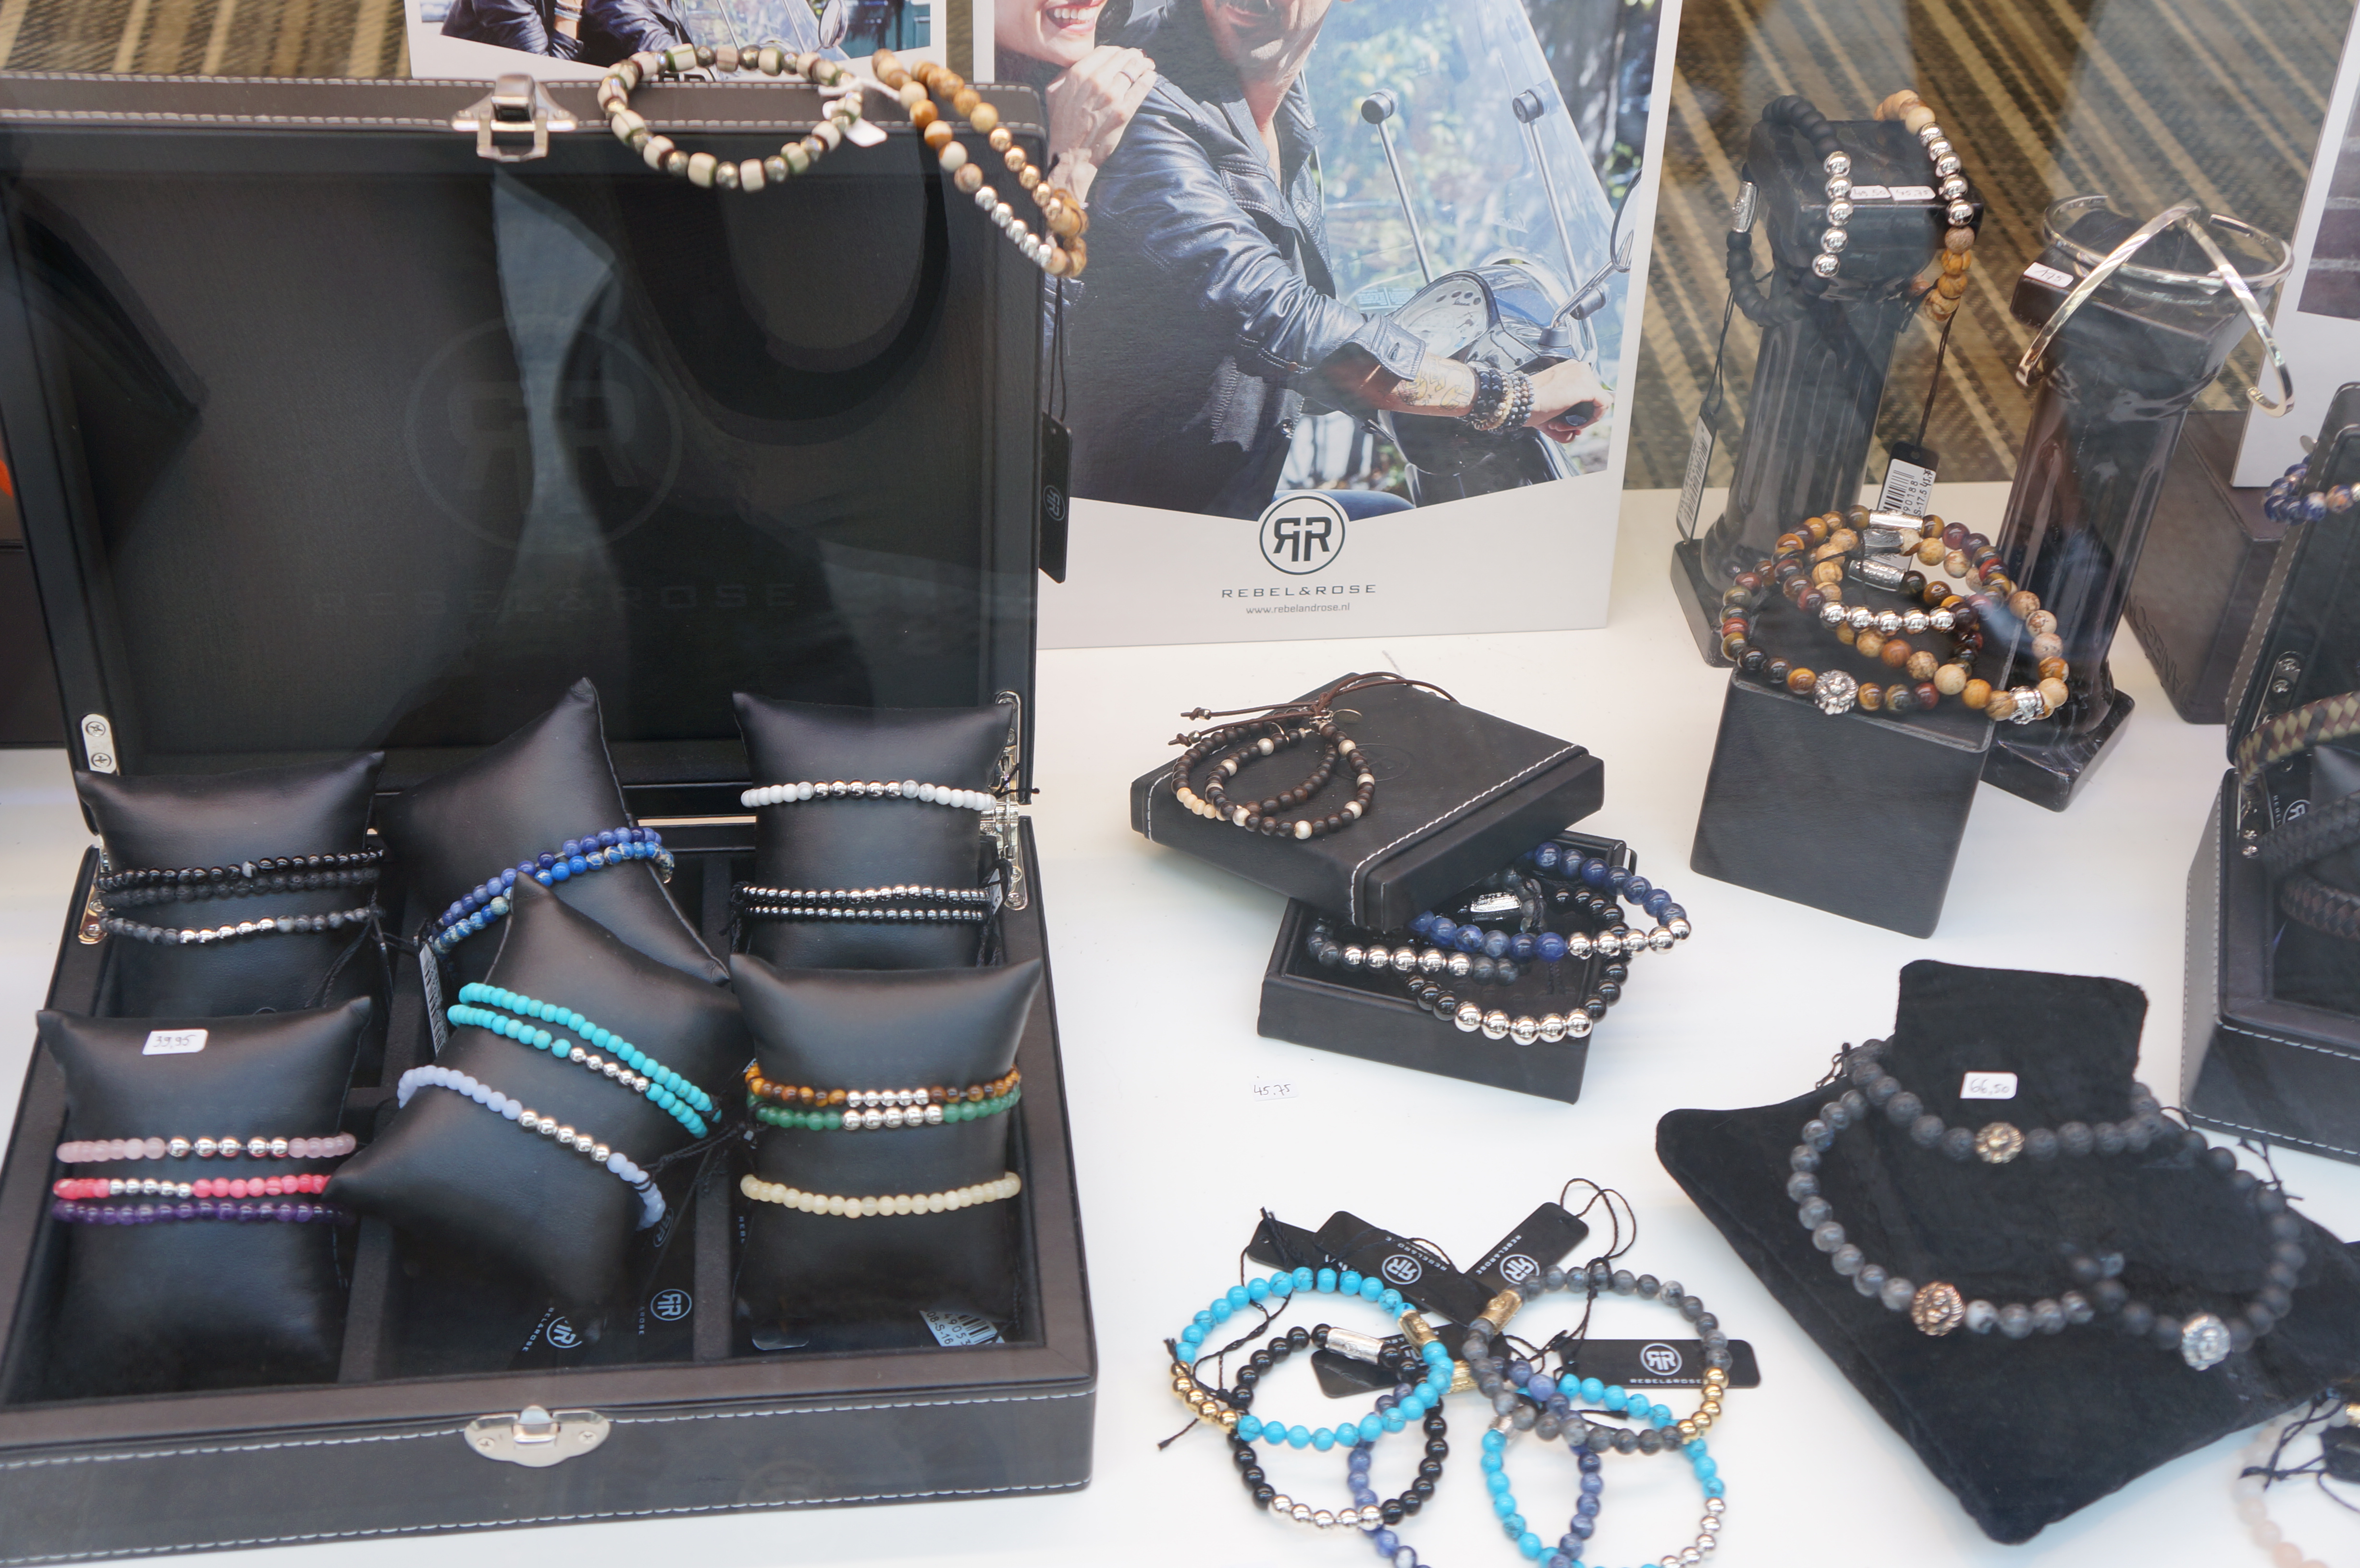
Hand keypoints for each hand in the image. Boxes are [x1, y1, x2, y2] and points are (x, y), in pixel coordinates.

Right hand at [1044, 45, 1156, 197]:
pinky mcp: (1124, 111)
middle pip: (1121, 58)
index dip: (1117, 50)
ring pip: (1133, 70)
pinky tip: (1151, 76)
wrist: (1071, 154)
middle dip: (1132, 55)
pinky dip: (1148, 79)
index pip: (1105, 51)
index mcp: (1078, 74)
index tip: (1122, 54)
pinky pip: (1141, 88)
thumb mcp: (1054, 93)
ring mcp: (1111, 96)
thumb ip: (1067, 73)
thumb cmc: (1062, 124)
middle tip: (1138, 57)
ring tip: (1147, 64)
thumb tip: (1083, 62)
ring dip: (1143, 64)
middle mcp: (1096, 81)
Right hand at [1525, 358, 1611, 440]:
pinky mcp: (1588, 388)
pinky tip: (1576, 425)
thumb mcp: (1549, 409)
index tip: (1564, 420)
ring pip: (1598, 402)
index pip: (1586, 390)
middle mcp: (1578, 368)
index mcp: (1569, 369)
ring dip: (1582, 419)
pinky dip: (1592, 419)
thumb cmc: (1529, 405)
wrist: (1520, 402)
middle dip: (1579, 415)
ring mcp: (1584, 376)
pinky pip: (1603, 405)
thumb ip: (1563, 420)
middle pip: (1593, 397)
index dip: (1579, 409)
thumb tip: (1575, 434)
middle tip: (1560, 425)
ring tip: (1561, 425)